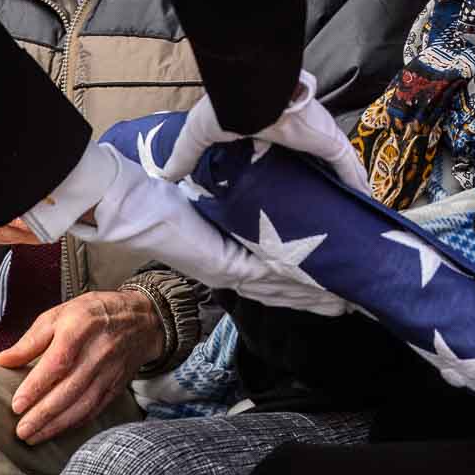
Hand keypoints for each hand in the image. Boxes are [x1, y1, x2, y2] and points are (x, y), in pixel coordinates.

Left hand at [0, 290, 164, 443]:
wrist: (141, 318)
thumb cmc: (94, 313)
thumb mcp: (60, 314)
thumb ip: (32, 339)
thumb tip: (4, 360)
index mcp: (80, 327)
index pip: (58, 361)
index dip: (37, 386)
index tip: (17, 405)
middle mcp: (98, 351)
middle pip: (70, 389)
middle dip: (43, 414)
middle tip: (21, 430)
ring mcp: (110, 370)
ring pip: (83, 404)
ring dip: (57, 425)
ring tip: (34, 436)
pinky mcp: (117, 385)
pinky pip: (96, 408)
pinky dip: (75, 423)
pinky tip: (58, 429)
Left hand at [70, 146, 349, 314]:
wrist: (130, 202)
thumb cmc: (158, 192)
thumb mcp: (205, 188)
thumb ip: (229, 197)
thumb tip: (254, 174)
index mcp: (221, 251)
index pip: (268, 271)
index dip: (298, 278)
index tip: (328, 278)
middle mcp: (225, 268)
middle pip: (278, 287)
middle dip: (311, 293)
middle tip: (345, 299)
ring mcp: (223, 269)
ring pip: (276, 287)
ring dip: (308, 293)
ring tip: (340, 298)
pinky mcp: (221, 264)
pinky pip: (263, 276)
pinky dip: (291, 281)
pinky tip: (317, 283)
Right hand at [151, 82, 369, 193]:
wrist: (248, 93)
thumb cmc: (228, 107)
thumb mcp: (201, 136)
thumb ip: (187, 157)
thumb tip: (166, 175)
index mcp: (272, 131)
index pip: (286, 153)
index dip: (291, 172)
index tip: (291, 195)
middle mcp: (300, 133)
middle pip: (317, 161)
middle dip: (324, 182)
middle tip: (328, 211)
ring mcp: (318, 135)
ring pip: (338, 167)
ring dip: (346, 185)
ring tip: (352, 212)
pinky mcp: (330, 139)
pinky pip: (349, 165)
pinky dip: (358, 182)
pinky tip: (366, 202)